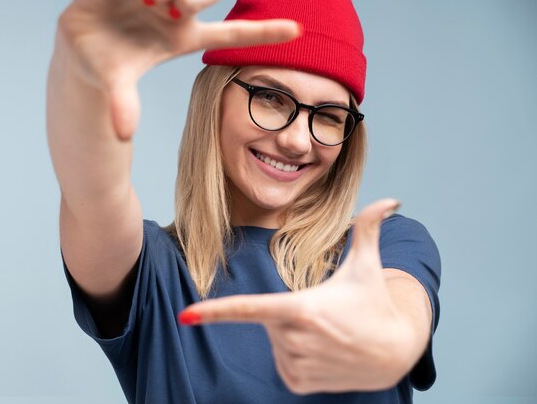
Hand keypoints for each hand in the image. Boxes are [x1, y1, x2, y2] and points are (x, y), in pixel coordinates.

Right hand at [56, 0, 299, 139]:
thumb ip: (122, 103)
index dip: (264, 32)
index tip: (298, 31)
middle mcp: (178, 11)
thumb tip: (122, 134)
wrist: (78, 43)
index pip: (231, 34)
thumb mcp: (116, 84)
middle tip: (167, 6)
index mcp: (183, 38)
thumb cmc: (106, 66)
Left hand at [178, 198, 418, 393]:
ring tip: (328, 333)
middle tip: (324, 313)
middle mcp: (294, 340)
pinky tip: (324, 351)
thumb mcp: (369, 265)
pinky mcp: (297, 383)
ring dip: (293, 335)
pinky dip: (296, 355)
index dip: (215, 311)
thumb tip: (391, 199)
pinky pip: (282, 363)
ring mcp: (296, 365)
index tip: (186, 316)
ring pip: (275, 342)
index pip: (249, 309)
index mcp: (301, 309)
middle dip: (289, 312)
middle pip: (268, 320)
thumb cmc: (375, 303)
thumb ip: (369, 228)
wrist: (396, 352)